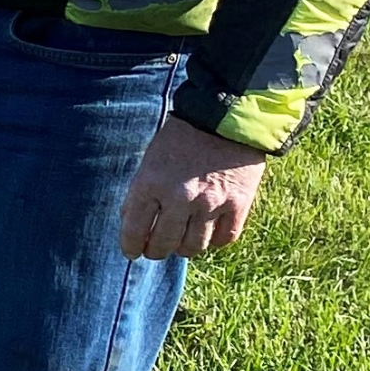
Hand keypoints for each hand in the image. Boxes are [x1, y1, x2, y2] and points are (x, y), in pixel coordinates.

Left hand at [119, 116, 266, 259]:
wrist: (225, 118)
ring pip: (194, 246)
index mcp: (151, 184)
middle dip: (156, 251)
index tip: (132, 252)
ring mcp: (211, 203)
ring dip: (185, 249)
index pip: (134, 230)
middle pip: (164, 244)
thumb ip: (142, 192)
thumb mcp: (150, 161)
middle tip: (155, 251)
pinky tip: (208, 235)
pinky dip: (214, 242)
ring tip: (181, 244)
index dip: (131, 246)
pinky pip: (224, 238)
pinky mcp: (238, 204)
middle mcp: (180, 198)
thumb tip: (132, 222)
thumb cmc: (181, 138)